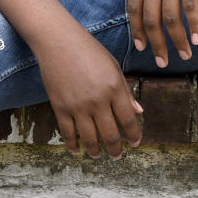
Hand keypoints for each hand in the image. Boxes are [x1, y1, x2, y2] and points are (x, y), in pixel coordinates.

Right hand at [35, 28, 142, 158]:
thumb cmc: (89, 51)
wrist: (58, 41)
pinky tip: (77, 151)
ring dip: (95, 152)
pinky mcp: (60, 107)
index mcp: (114, 88)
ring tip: (98, 156)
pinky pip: (68, 133)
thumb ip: (126, 91)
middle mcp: (98, 100)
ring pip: (89, 139)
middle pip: (110, 135)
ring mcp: (78, 106)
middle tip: (117, 156)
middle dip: (115, 150)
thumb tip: (139, 111)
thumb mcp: (113, 67)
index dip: (134, 136)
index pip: (128, 120)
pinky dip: (73, 145)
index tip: (135, 143)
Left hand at [127, 0, 197, 66]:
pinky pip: (191, 7)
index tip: (142, 48)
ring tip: (185, 55)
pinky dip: (195, 26)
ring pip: (171, 18)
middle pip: (150, 19)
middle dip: (156, 44)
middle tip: (162, 62)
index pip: (133, 9)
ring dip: (177, 41)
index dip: (137, 31)